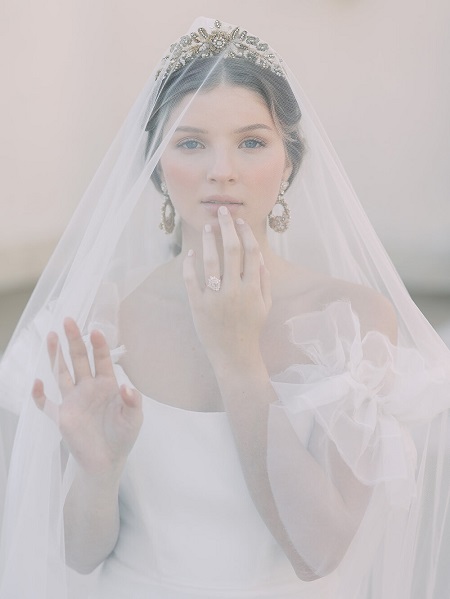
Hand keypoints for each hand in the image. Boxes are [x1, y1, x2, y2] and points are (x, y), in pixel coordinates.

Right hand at [32, 318, 142, 478]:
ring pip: (62, 373)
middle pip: (79, 360)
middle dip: (74, 340)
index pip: (102, 360)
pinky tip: (37, 383)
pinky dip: (40, 395)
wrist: (107, 461)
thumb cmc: (123, 436)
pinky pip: (47, 404)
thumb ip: (132, 402)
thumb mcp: (134, 419)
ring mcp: (73, 400)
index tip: (95, 331)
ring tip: (52, 336)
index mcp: (107, 385)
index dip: (99, 346)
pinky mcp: (62, 417)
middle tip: (68, 321)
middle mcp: (88, 388)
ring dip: (56, 356)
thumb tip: (127, 388)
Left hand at [183, 206, 271, 370]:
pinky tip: (190, 254)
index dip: (245, 233)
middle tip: (222, 212)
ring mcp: (215, 298)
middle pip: (231, 250)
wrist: (235, 355)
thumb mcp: (265, 306)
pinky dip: (190, 265)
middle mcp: (235, 291)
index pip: (251, 252)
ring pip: (211, 262)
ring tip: (206, 228)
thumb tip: (258, 258)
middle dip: (227, 227)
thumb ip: (264, 281)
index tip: (240, 221)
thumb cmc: (251, 329)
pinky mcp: (198, 306)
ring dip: (208, 241)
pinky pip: (191, 281)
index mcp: (253, 289)